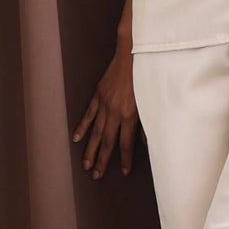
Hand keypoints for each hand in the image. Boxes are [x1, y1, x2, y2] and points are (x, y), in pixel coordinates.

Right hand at [72, 41, 138, 177]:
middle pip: (107, 141)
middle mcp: (115, 112)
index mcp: (130, 115)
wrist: (133, 54)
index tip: (124, 171)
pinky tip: (77, 138)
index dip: (125, 158)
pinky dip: (82, 126)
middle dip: (102, 160)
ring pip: (96, 131)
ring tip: (86, 164)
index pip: (126, 143)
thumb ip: (146, 123)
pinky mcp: (98, 95)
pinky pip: (89, 114)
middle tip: (96, 175)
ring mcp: (104, 104)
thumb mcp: (151, 101)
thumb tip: (144, 142)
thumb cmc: (146, 77)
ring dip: (90, 149)